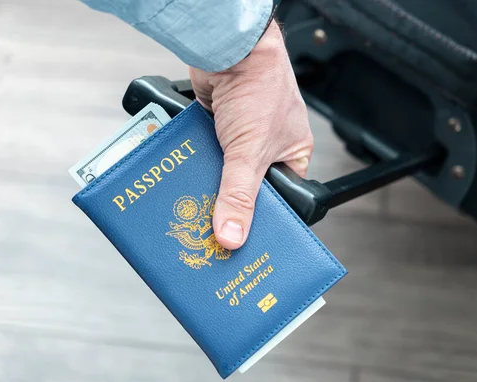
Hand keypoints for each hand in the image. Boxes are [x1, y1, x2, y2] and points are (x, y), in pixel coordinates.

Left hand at [190, 20, 312, 249]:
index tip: (240, 237)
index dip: (261, 217)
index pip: (279, 198)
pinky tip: (184, 174)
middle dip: (228, 200)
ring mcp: (239, 137)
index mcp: (291, 155)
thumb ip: (238, 195)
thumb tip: (231, 234)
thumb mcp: (250, 152)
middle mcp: (267, 147)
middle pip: (245, 187)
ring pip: (221, 172)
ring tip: (194, 201)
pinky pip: (204, 154)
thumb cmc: (260, 87)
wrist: (230, 49)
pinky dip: (195, 162)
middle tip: (211, 224)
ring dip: (208, 181)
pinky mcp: (215, 127)